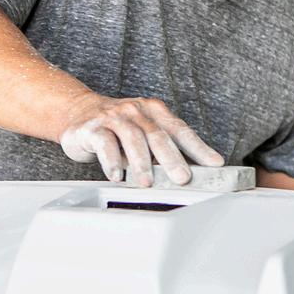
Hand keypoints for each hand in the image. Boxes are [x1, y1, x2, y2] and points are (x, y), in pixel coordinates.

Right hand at [59, 94, 223, 186]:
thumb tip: (191, 171)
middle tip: (182, 178)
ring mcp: (114, 118)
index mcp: (154, 111)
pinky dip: (112, 161)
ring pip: (132, 139)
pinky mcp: (92, 128)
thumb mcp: (144, 131)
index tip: (214, 164)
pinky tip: (117, 176)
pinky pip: (104, 144)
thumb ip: (164, 147)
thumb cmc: (118, 127)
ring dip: (141, 163)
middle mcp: (136, 111)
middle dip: (172, 159)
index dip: (198, 147)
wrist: (78, 112)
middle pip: (157, 134)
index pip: (180, 130)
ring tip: (147, 183)